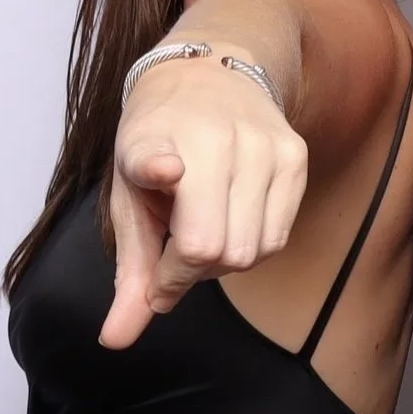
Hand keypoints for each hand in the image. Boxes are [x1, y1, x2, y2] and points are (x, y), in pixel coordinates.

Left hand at [98, 57, 308, 347]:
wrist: (210, 72)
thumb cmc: (159, 144)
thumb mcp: (129, 197)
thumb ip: (131, 272)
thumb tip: (116, 341)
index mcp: (153, 140)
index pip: (161, 160)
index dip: (162, 166)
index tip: (165, 171)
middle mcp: (214, 137)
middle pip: (215, 248)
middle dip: (189, 271)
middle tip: (174, 250)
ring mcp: (263, 145)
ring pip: (252, 250)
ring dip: (223, 261)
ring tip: (204, 229)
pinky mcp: (296, 155)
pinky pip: (278, 237)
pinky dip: (252, 245)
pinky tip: (233, 219)